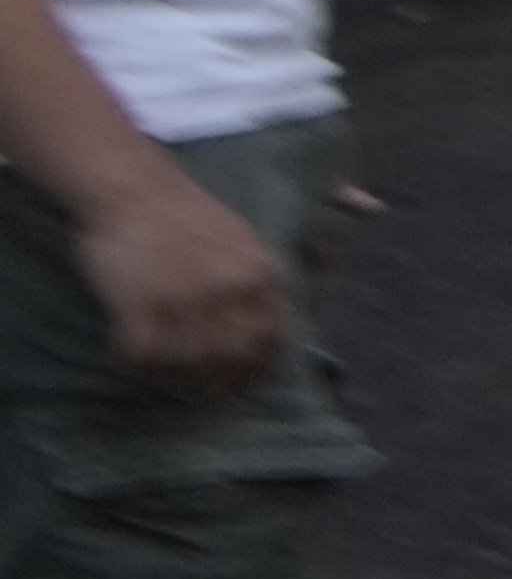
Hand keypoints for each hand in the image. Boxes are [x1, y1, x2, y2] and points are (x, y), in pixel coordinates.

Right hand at [77, 157, 288, 394]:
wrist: (134, 189)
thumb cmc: (190, 215)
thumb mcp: (245, 238)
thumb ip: (265, 278)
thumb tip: (311, 287)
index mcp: (259, 272)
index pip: (272, 336)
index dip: (259, 365)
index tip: (246, 377)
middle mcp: (226, 289)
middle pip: (233, 358)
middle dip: (222, 380)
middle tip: (208, 388)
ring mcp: (182, 298)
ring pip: (189, 364)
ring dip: (180, 379)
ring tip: (174, 379)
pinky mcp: (138, 305)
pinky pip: (144, 356)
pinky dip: (141, 366)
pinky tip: (140, 361)